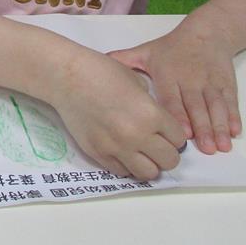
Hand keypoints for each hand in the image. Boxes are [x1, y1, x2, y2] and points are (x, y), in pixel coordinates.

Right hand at [52, 49, 185, 179]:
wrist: (66, 77)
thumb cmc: (101, 71)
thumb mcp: (136, 81)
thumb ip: (151, 104)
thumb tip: (156, 120)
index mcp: (151, 114)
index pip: (179, 139)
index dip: (173, 134)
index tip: (164, 130)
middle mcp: (137, 135)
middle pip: (169, 161)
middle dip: (166, 152)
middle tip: (155, 143)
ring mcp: (116, 147)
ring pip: (148, 173)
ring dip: (148, 163)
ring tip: (139, 151)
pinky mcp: (98, 154)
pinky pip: (123, 172)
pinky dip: (126, 164)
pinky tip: (121, 150)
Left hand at [108, 11, 240, 154]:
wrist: (206, 32)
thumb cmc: (172, 47)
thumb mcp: (146, 51)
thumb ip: (125, 61)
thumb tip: (100, 63)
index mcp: (168, 74)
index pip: (173, 98)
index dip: (179, 115)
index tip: (182, 133)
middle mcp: (191, 79)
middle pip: (197, 106)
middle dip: (203, 127)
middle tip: (206, 148)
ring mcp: (210, 82)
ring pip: (216, 106)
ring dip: (220, 126)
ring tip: (222, 146)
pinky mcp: (227, 84)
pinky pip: (231, 101)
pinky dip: (234, 116)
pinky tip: (236, 132)